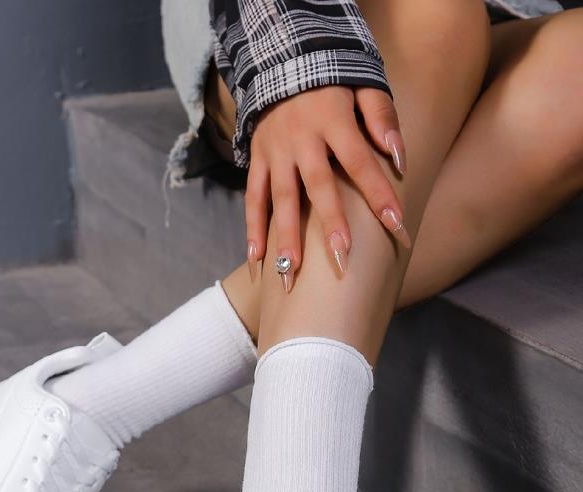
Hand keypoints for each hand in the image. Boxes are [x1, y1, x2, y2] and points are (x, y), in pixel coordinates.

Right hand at [245, 86, 408, 288]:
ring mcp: (275, 152)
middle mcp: (301, 139)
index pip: (359, 160)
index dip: (378, 191)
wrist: (283, 59)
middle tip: (341, 258)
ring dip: (285, 237)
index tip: (396, 224)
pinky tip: (256, 260)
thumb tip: (399, 159)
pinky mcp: (257, 160)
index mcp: (331, 119)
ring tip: (291, 273)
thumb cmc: (334, 80)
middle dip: (330, 223)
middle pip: (317, 186)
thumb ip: (381, 118)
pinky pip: (253, 198)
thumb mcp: (364, 84)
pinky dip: (252, 229)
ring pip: (280, 199)